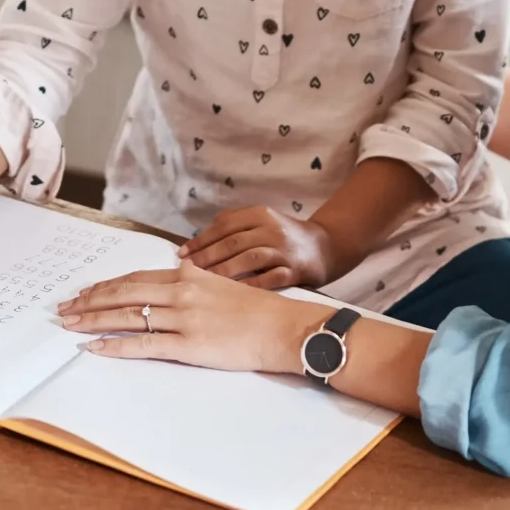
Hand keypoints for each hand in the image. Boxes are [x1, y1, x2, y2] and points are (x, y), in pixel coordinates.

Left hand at [55, 263, 323, 373]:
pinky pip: (143, 344)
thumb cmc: (259, 311)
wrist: (284, 328)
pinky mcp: (189, 345)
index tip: (85, 292)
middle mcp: (182, 292)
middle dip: (90, 301)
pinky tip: (95, 347)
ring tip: (70, 324)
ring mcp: (184, 318)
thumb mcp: (222, 286)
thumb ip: (194, 283)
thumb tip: (172, 280)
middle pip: (123, 293)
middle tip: (65, 308)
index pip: (135, 278)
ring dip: (93, 320)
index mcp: (188, 276)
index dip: (106, 286)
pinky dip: (115, 345)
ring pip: (127, 316)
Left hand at [180, 205, 352, 289]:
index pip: (224, 225)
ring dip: (224, 270)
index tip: (182, 254)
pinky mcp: (296, 270)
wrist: (327, 247)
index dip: (201, 240)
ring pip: (249, 259)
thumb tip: (198, 242)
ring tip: (204, 283)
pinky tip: (233, 294)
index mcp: (260, 214)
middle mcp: (272, 229)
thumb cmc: (285, 237)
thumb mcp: (262, 222)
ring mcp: (285, 250)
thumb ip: (234, 226)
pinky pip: (270, 279)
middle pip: (233, 242)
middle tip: (187, 272)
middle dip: (207, 257)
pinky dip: (251, 285)